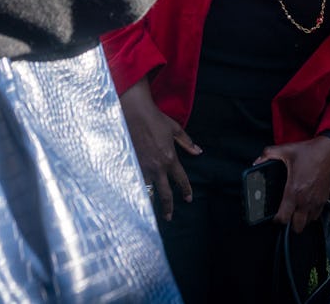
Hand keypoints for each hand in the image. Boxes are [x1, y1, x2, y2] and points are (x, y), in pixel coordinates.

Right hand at [119, 77, 200, 220]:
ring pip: (148, 191)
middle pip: (165, 193)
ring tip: (151, 213)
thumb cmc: (156, 120)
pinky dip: (136, 191)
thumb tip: (198, 152)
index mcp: (170, 158)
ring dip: (151, 202)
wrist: (135, 114)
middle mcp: (157, 167)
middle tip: (169, 217)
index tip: (189, 198)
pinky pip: (135, 183)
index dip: (186, 190)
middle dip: (168, 207)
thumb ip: (187, 143)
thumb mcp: (176, 129)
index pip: (181, 179)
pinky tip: (135, 198)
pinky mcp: (130, 165)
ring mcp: (143, 168)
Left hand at [261, 137, 329, 232]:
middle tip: (285, 213)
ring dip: (300, 219)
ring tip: (295, 210)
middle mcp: (306, 200)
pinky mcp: (324, 200)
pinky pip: (316, 216)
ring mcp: (316, 202)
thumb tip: (256, 161)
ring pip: (307, 223)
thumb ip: (268, 154)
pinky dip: (310, 214)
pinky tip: (305, 205)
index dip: (276, 219)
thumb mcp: (286, 149)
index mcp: (294, 191)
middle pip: (296, 226)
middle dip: (289, 222)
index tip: (274, 215)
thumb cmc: (310, 152)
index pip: (283, 217)